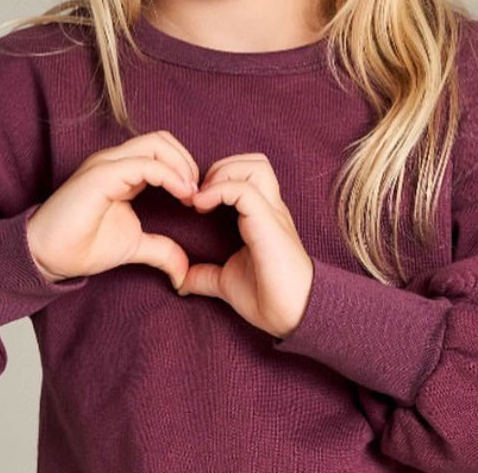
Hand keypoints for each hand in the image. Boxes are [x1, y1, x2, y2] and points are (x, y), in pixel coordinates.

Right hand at [26, 130, 198, 286]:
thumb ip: (161, 250)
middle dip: (187, 161)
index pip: (161, 150)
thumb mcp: (133, 245)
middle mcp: (114, 161)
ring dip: (181, 165)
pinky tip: (181, 195)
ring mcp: (106, 164)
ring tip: (190, 193)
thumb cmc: (83, 246)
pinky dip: (169, 176)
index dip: (185, 168)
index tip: (198, 198)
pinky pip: (143, 164)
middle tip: (197, 193)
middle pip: (162, 140)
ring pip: (155, 144)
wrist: (48, 257)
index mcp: (122, 171)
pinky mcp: (101, 175)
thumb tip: (184, 272)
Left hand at [176, 153, 313, 339]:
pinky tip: (202, 208)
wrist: (296, 316)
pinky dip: (220, 190)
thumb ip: (205, 274)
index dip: (219, 177)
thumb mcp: (227, 282)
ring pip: (254, 165)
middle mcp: (271, 208)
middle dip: (221, 168)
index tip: (195, 202)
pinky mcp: (269, 223)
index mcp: (263, 216)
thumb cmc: (269, 298)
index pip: (248, 173)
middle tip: (199, 195)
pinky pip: (245, 190)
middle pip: (254, 161)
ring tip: (203, 199)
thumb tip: (180, 278)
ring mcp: (272, 213)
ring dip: (222, 174)